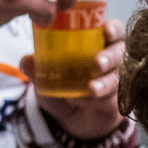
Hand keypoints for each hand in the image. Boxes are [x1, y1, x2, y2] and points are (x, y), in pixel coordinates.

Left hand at [21, 17, 126, 138]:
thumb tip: (26, 61)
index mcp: (98, 44)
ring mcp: (117, 80)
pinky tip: (88, 101)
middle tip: (97, 62)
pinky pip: (115, 97)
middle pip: (121, 51)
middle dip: (110, 56)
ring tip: (93, 88)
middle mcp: (112, 60)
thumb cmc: (66, 86)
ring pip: (120, 76)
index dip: (113, 28)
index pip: (113, 30)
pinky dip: (102, 99)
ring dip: (107, 81)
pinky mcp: (118, 101)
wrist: (73, 119)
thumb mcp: (48, 76)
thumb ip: (38, 67)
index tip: (107, 30)